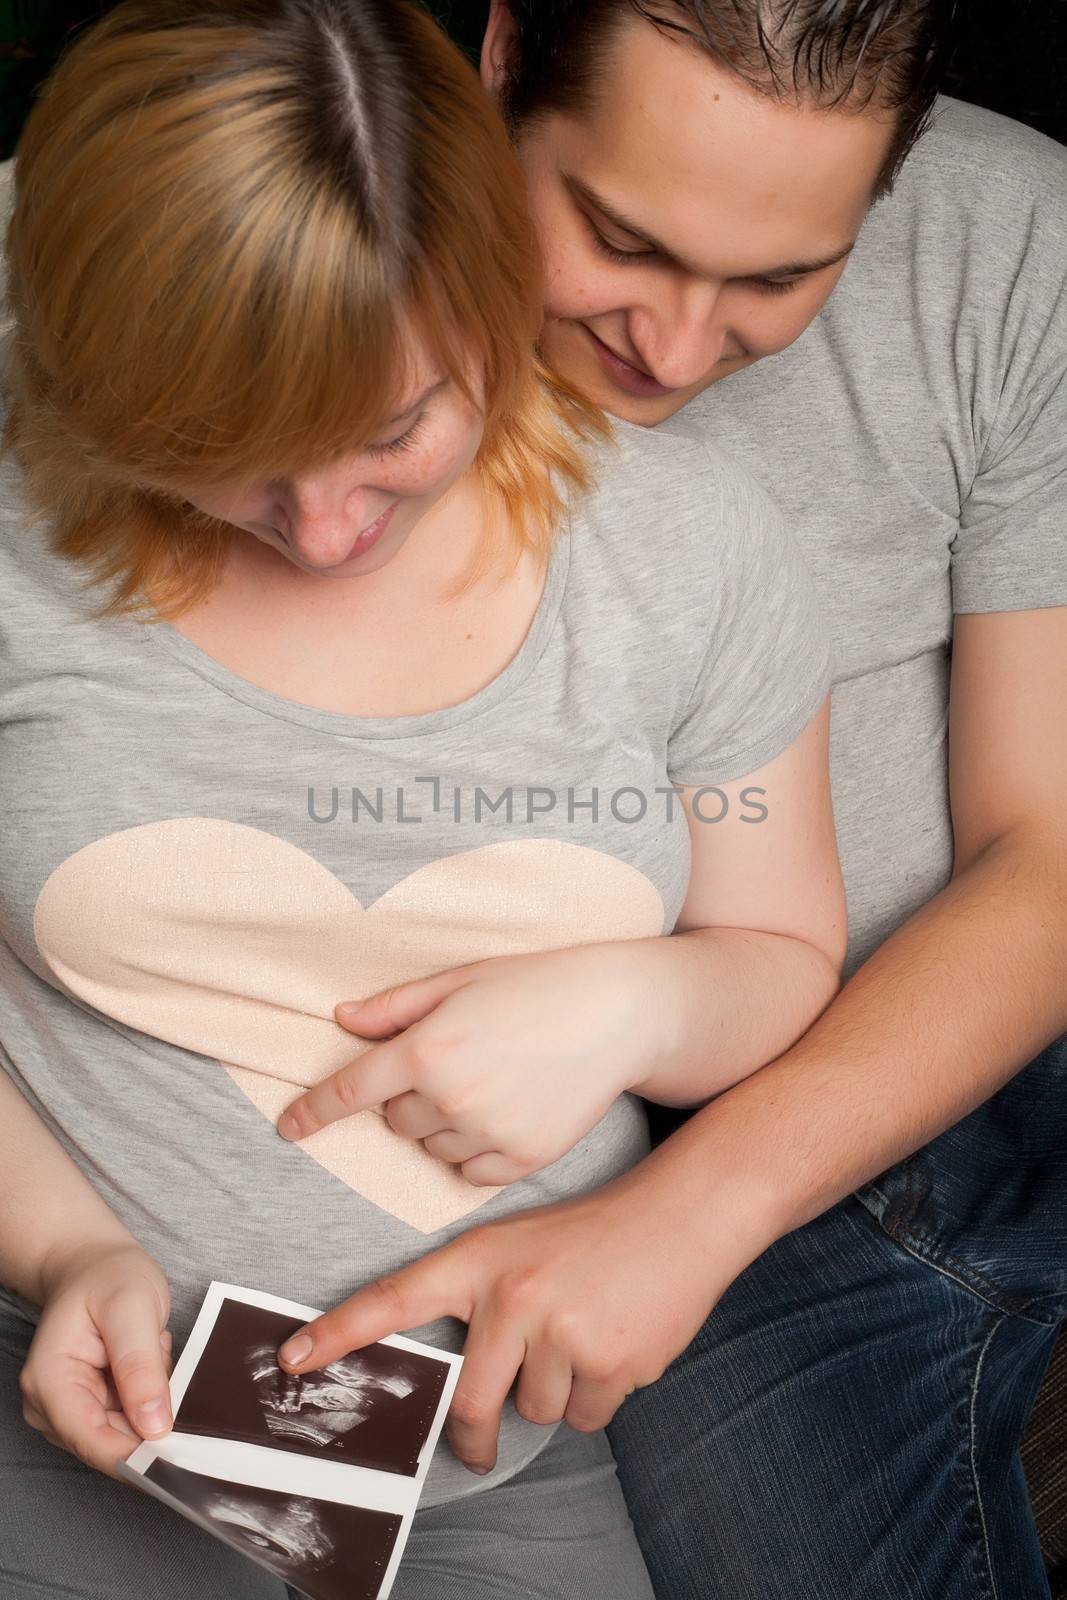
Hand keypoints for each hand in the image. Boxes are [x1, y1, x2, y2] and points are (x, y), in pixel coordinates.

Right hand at [18, 1241, 174, 1481]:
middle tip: (164, 1361)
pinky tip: (148, 1357)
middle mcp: (50, 1404)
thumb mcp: (133, 1308)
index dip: (138, 1457)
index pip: (93, 1441)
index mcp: (50, 1381)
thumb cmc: (109, 1277)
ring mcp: (67, 1409)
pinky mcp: (88, 1407)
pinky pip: (131, 1420)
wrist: (96, 1265)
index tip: (181, 1460)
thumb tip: (154, 1427)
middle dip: (150, 1416)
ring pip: (126, 1434)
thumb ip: (141, 1368)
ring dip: (152, 1399)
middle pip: (110, 1444)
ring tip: (150, 1348)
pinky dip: (150, 1394)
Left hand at [274, 1157, 751, 1474]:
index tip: (292, 1360)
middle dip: (472, 1439)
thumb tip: (465, 1385)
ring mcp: (561, 1332)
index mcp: (481, 1260)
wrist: (681, 1216)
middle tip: (474, 1451)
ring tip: (583, 1338)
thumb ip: (484, 1300)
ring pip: (536, 1410)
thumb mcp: (520, 1244)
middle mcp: (512, 1296)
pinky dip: (597, 1398)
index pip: (394, 1300)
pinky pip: (586, 1416)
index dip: (339, 1333)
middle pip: (471, 1404)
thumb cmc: (595, 1231)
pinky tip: (614, 1348)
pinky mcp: (609, 1362)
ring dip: (555, 1395)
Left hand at [278, 941, 680, 1185]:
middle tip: (456, 1061)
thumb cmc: (537, 984)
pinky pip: (470, 1172)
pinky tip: (507, 1110)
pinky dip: (474, 1149)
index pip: (349, 1092)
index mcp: (427, 1048)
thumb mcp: (461, 979)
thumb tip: (341, 1019)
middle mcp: (451, 1098)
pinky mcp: (522, 1159)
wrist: (619, 1013)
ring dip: (442, 1124)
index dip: (313, 1111)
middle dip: (409, 1097)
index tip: (289, 1127)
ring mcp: (488, 1133)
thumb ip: (395, 1007)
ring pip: (432, 1147)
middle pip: (395, 1120)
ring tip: (491, 1081)